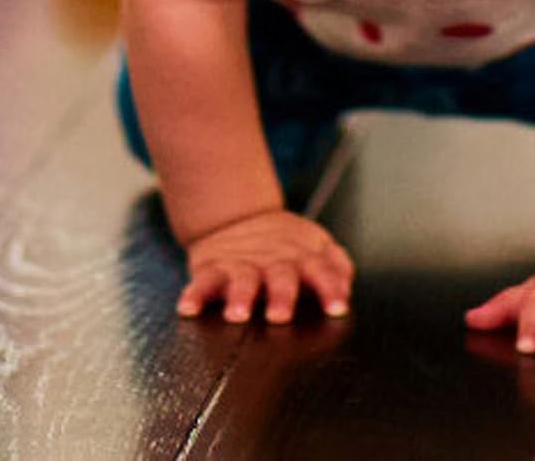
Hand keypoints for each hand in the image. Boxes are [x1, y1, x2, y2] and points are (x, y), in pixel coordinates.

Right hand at [178, 210, 354, 323]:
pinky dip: (195, 294)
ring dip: (240, 297)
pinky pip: (202, 281)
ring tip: (237, 315)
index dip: (330, 288)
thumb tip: (346, 289)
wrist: (238, 218)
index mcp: (302, 257)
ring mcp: (242, 264)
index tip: (337, 309)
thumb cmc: (284, 247)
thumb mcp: (314, 247)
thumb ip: (335, 267)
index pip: (321, 271)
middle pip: (281, 277)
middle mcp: (272, 261)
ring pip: (242, 281)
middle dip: (282, 295)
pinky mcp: (213, 268)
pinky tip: (188, 309)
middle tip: (280, 316)